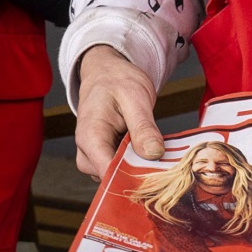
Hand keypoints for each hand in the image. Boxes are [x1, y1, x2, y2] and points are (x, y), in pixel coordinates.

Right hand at [74, 45, 164, 177]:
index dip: (132, 179)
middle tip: (164, 164)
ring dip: (138, 170)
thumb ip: (143, 126)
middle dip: (138, 176)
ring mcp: (94, 156)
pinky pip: (121, 170)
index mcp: (90, 136)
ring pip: (117, 178)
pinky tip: (149, 153)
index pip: (106, 172)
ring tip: (156, 153)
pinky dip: (137, 165)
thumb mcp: (135, 96)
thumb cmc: (116, 80)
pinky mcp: (105, 157)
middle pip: (112, 180)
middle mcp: (87, 151)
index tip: (158, 178)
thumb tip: (153, 154)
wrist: (106, 72)